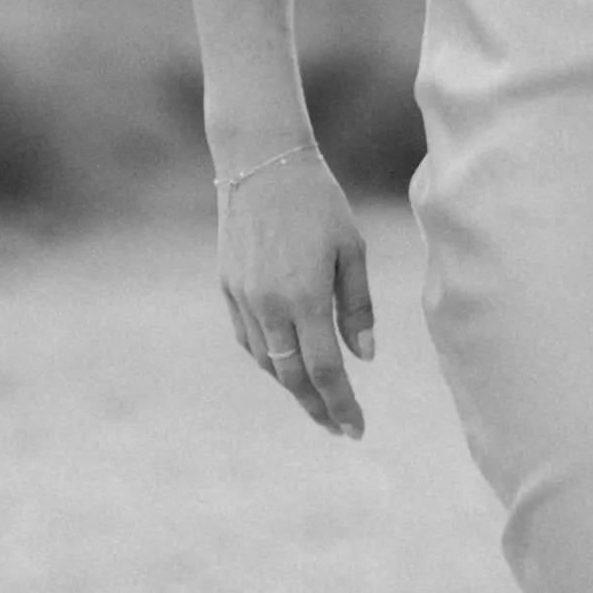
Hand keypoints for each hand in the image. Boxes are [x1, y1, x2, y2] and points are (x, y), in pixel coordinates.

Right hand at [217, 147, 374, 437]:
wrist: (261, 162)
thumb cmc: (318, 202)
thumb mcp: (352, 249)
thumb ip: (356, 306)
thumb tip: (364, 356)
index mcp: (304, 297)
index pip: (324, 370)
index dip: (341, 404)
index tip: (356, 430)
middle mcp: (269, 304)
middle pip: (292, 377)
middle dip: (317, 407)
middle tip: (341, 427)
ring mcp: (243, 297)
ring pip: (268, 362)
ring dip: (293, 387)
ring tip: (320, 399)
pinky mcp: (228, 287)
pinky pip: (249, 339)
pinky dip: (270, 360)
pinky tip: (288, 366)